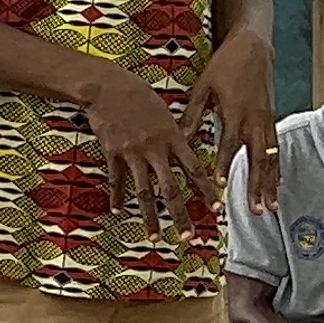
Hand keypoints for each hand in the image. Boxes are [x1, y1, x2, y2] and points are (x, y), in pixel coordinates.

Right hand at [82, 69, 209, 229]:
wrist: (106, 85)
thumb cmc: (138, 92)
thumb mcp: (164, 111)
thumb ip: (174, 133)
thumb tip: (184, 149)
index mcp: (172, 137)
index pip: (194, 170)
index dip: (206, 192)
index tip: (217, 210)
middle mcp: (154, 149)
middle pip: (170, 189)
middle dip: (180, 216)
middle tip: (188, 237)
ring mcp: (132, 153)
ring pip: (143, 192)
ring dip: (150, 217)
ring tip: (154, 237)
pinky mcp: (112, 153)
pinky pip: (116, 180)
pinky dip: (117, 197)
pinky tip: (118, 211)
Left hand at [188, 30, 281, 216]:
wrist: (253, 47)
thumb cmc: (225, 66)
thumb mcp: (204, 87)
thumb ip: (192, 114)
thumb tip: (177, 137)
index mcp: (235, 111)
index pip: (230, 143)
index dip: (225, 164)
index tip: (219, 183)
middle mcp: (254, 120)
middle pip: (257, 159)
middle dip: (256, 186)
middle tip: (254, 209)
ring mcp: (266, 121)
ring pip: (271, 159)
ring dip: (269, 184)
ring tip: (269, 208)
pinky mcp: (272, 119)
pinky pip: (277, 149)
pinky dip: (277, 169)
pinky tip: (277, 185)